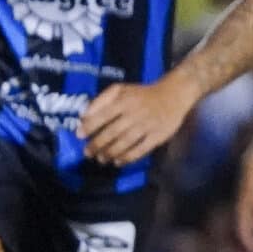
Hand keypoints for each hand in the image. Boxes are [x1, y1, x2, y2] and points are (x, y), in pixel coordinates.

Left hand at [79, 76, 199, 166]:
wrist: (173, 95)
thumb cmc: (142, 93)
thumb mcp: (120, 89)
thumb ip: (101, 100)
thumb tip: (84, 116)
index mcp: (124, 101)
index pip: (103, 115)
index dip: (90, 126)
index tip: (79, 136)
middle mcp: (134, 114)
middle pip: (113, 132)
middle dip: (98, 144)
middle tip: (88, 153)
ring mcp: (147, 126)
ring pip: (126, 142)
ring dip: (111, 153)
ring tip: (101, 159)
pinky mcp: (158, 136)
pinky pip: (142, 149)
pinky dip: (129, 157)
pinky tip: (119, 162)